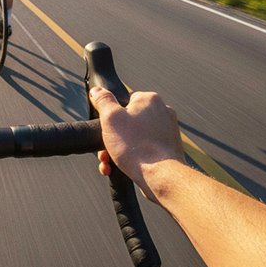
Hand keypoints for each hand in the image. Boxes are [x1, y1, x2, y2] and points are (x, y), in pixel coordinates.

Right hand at [90, 87, 183, 203]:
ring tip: (110, 163)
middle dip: (112, 138)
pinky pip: (144, 150)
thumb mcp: (111, 118)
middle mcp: (162, 112)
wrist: (160, 175)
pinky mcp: (168, 149)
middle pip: (128, 122)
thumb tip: (97, 90)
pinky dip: (131, 157)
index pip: (124, 101)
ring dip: (118, 150)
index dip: (110, 116)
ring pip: (134, 138)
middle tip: (104, 151)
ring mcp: (167, 131)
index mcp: (150, 100)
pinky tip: (120, 168)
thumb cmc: (136, 146)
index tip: (104, 129)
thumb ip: (103, 101)